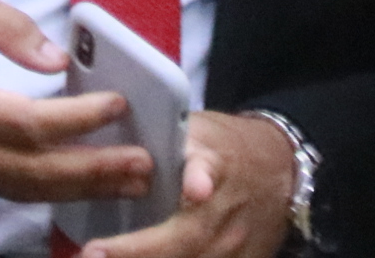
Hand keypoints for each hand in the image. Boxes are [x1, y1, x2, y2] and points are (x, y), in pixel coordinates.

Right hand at [0, 0, 152, 202]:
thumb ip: (5, 25)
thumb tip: (57, 60)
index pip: (27, 124)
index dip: (79, 120)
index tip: (122, 106)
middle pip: (31, 173)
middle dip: (93, 172)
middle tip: (148, 167)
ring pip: (16, 191)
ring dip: (74, 187)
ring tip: (125, 180)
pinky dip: (39, 186)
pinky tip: (73, 178)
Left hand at [82, 110, 298, 257]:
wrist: (282, 173)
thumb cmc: (225, 147)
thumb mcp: (199, 129)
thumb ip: (165, 138)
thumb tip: (112, 133)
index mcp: (214, 164)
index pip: (206, 170)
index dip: (198, 178)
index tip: (196, 189)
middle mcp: (224, 209)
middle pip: (187, 235)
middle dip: (139, 249)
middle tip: (92, 254)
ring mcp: (233, 243)